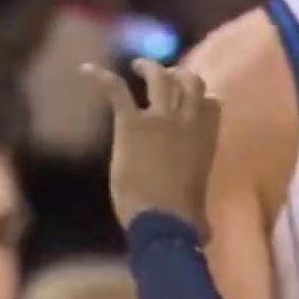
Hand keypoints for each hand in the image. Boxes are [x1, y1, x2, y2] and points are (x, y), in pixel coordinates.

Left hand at [92, 59, 220, 236]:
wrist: (163, 221)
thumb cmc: (183, 222)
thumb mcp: (198, 209)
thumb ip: (199, 207)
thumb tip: (205, 232)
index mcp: (207, 141)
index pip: (213, 103)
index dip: (202, 97)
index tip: (192, 99)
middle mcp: (189, 122)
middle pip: (190, 81)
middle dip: (179, 74)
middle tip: (164, 75)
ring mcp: (161, 119)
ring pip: (160, 77)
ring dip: (149, 67)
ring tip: (136, 65)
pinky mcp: (132, 123)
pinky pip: (116, 90)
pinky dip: (100, 76)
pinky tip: (86, 70)